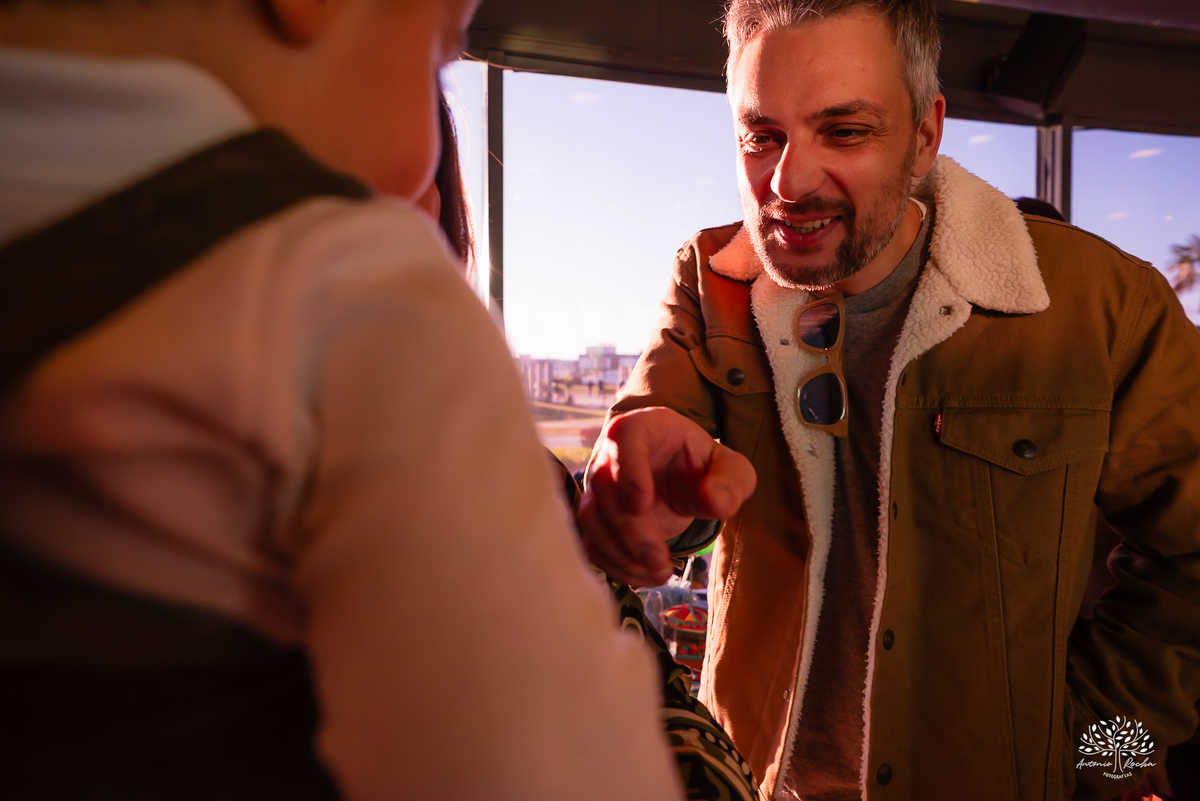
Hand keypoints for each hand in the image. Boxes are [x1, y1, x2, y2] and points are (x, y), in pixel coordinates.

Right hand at [578, 407, 755, 585]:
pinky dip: (616, 565)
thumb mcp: (731, 469)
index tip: (641, 505)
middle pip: (605, 487)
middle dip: (631, 530)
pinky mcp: (596, 517)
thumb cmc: (703, 467)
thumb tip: (716, 502)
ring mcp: (597, 487)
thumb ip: (731, 481)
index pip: (624, 437)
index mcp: (643, 428)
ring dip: (620, 552)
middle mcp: (611, 454)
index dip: (628, 470)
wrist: (681, 480)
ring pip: (591, 518)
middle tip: (660, 561)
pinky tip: (646, 576)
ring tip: (659, 573)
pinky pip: (592, 542)